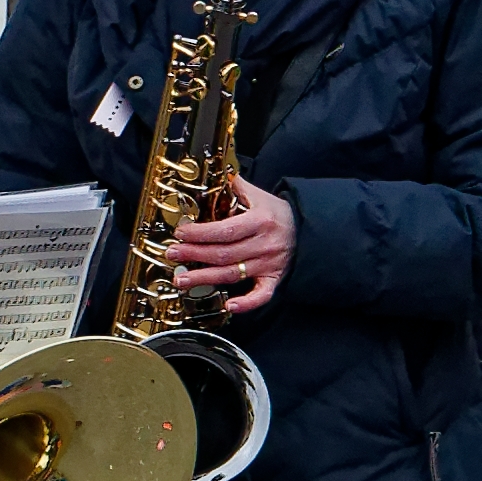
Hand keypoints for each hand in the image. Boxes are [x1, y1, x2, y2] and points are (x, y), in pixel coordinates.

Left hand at [167, 176, 295, 314]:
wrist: (309, 230)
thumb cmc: (279, 214)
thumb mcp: (260, 196)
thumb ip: (236, 187)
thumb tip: (214, 174)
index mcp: (260, 222)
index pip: (225, 230)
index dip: (201, 233)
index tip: (181, 232)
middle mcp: (263, 245)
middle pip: (223, 253)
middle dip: (194, 254)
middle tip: (171, 254)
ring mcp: (268, 265)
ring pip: (232, 274)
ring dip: (204, 278)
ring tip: (180, 280)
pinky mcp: (274, 279)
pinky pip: (261, 295)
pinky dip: (247, 303)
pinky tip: (229, 306)